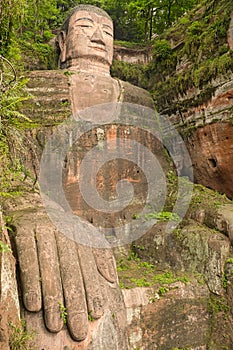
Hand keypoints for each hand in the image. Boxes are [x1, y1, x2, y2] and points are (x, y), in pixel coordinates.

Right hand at [12, 207, 117, 341]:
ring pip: (49, 268)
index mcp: (80, 234)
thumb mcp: (84, 234)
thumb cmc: (62, 225)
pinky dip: (30, 282)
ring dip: (53, 298)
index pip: (88, 266)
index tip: (97, 314)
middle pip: (71, 270)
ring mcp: (43, 230)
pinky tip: (33, 305)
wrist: (33, 201)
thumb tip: (111, 278)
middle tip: (78, 329)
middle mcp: (63, 232)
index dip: (93, 289)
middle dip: (75, 301)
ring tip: (55, 325)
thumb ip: (99, 254)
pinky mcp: (24, 231)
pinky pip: (27, 259)